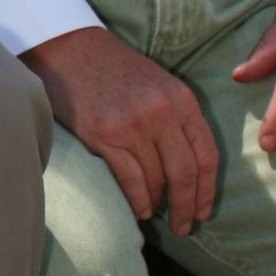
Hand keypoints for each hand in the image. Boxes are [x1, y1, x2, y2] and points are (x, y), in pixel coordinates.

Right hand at [21, 24, 217, 233]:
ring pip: (157, 179)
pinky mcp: (105, 135)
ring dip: (158, 203)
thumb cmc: (112, 68)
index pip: (206, 154)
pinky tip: (139, 209)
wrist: (68, 48)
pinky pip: (131, 180)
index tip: (203, 211)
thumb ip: (176, 117)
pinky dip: (138, 201)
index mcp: (180, 98)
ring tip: (155, 213)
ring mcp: (133, 124)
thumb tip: (189, 167)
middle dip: (186, 206)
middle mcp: (161, 112)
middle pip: (185, 173)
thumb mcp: (157, 84)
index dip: (207, 189)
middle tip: (183, 226)